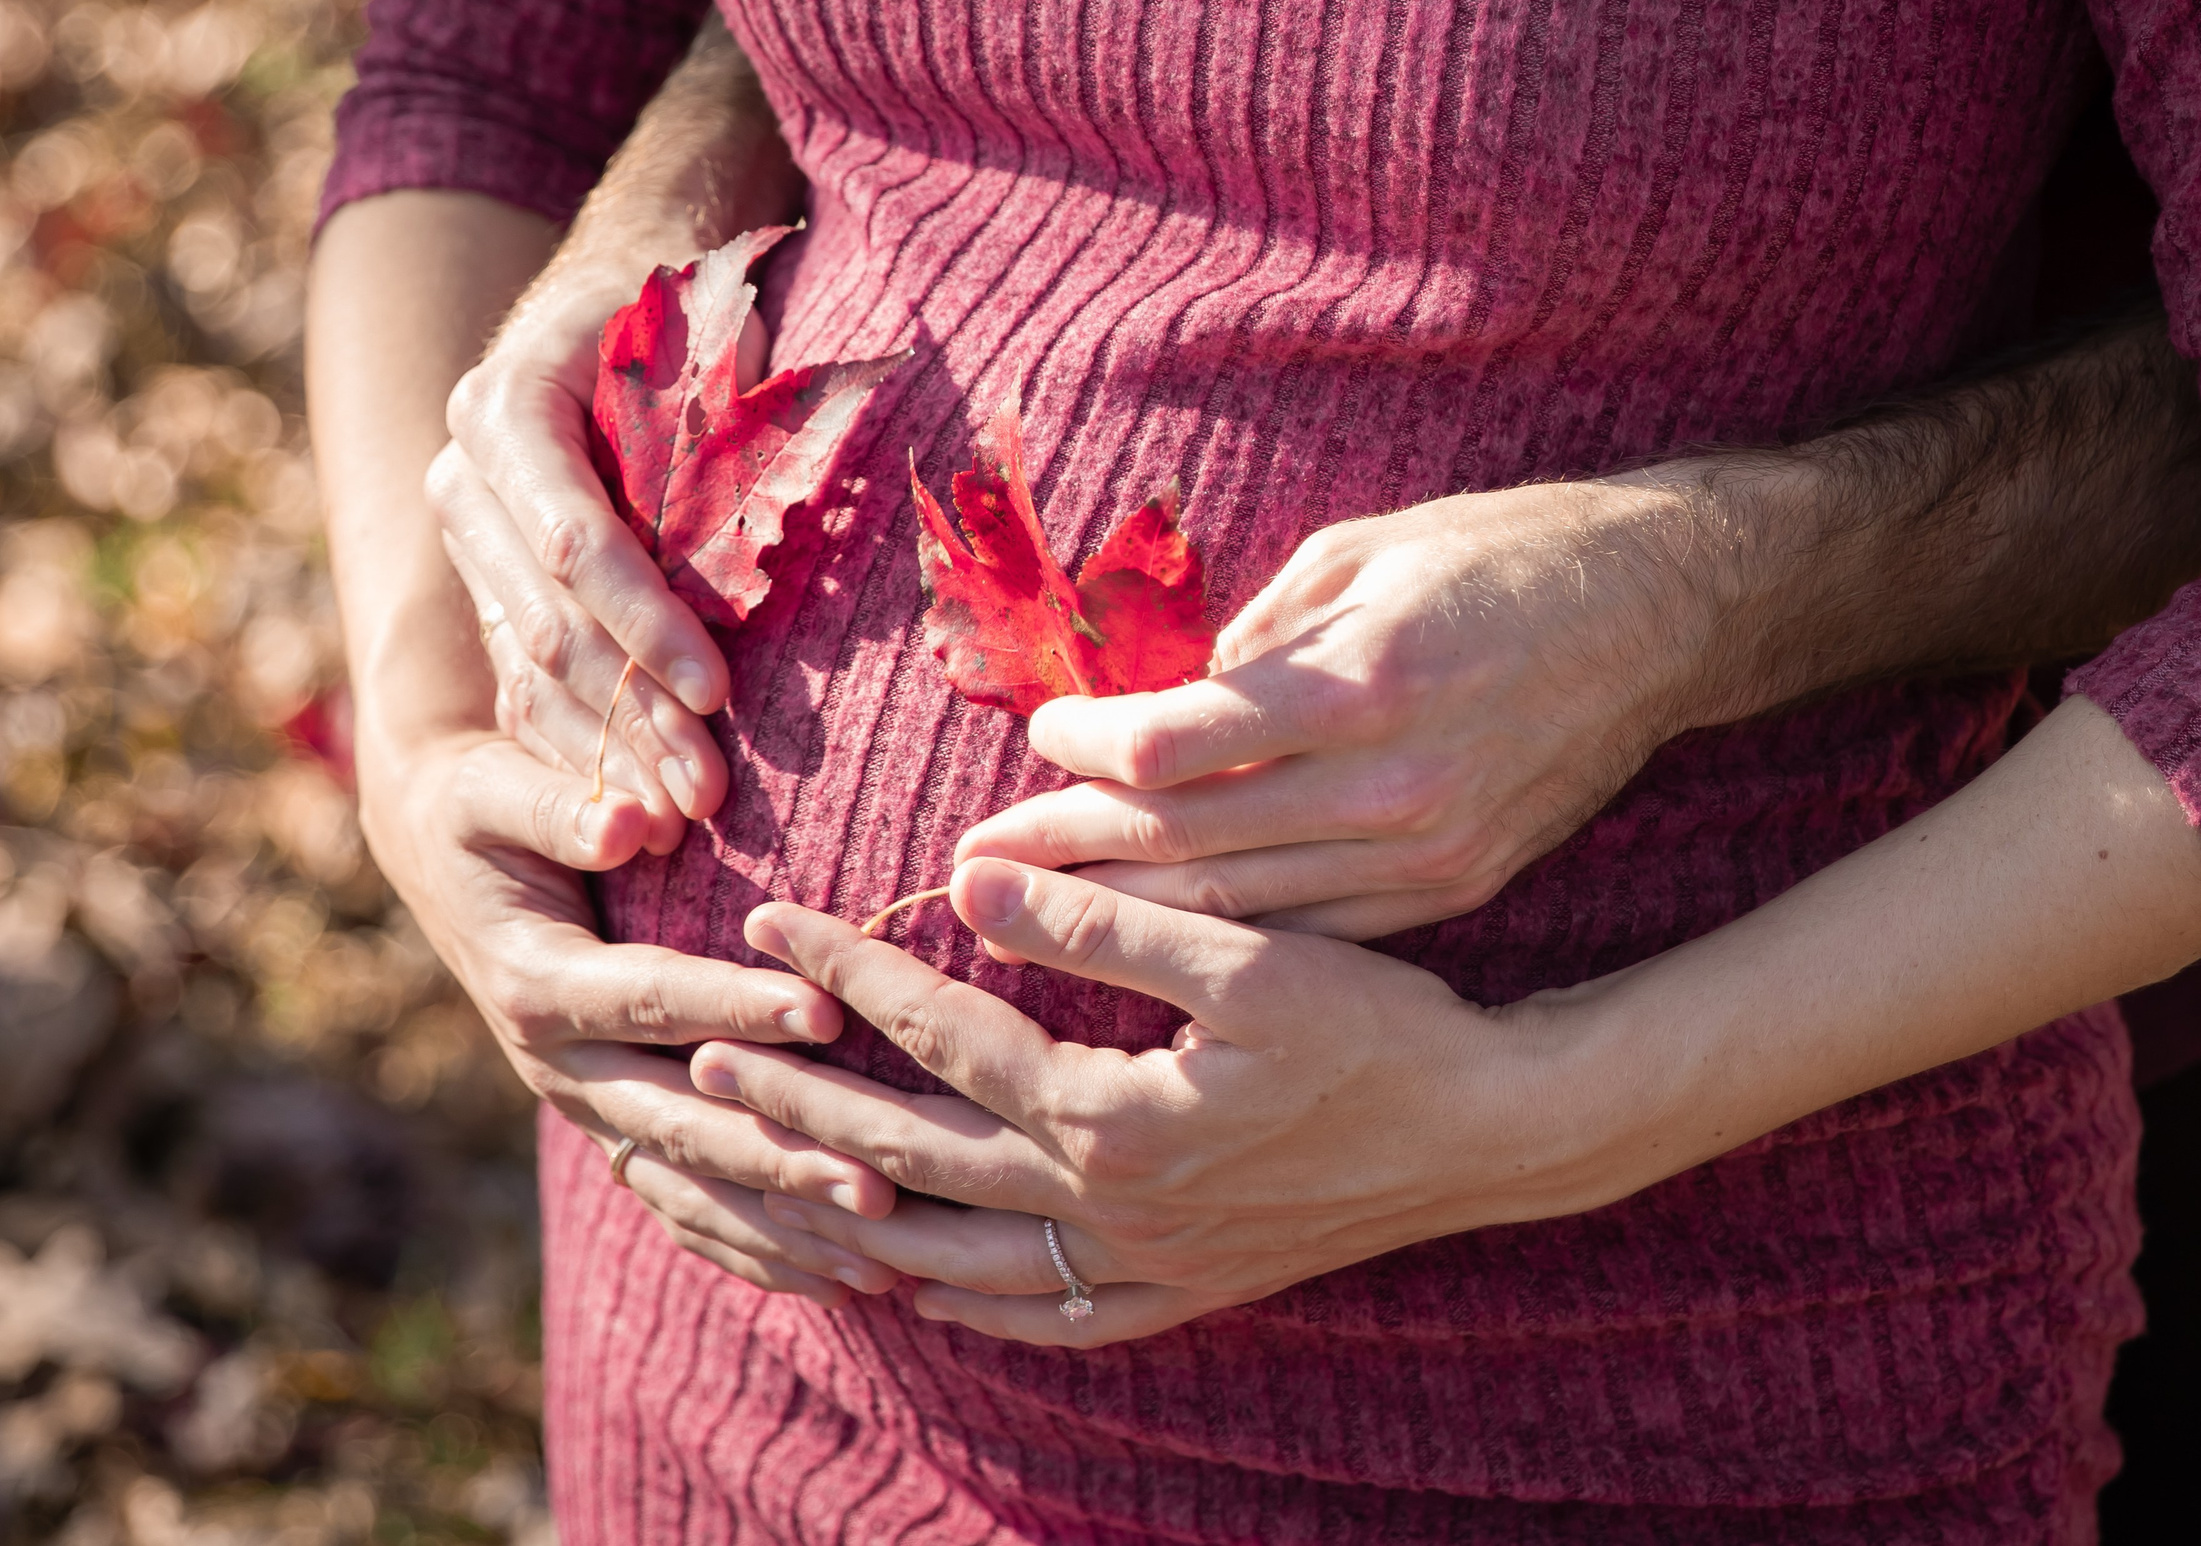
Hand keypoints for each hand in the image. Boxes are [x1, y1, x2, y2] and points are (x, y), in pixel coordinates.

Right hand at [357, 723, 903, 1302]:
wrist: (436, 855)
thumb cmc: (480, 809)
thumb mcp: (494, 793)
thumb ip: (559, 809)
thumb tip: (627, 822)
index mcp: (538, 985)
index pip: (653, 1000)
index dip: (737, 1007)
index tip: (827, 1008)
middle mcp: (559, 1068)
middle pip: (682, 1123)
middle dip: (782, 1155)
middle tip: (881, 1178)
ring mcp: (588, 1110)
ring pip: (692, 1184)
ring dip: (784, 1224)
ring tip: (883, 1255)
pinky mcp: (613, 1130)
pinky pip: (686, 1207)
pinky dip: (758, 1248)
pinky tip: (839, 1279)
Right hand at [425, 294, 768, 844]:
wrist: (614, 302)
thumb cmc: (689, 324)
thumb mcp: (707, 355)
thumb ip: (716, 435)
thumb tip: (763, 526)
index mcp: (506, 407)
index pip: (576, 541)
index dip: (647, 623)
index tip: (719, 690)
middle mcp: (465, 478)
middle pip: (548, 622)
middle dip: (633, 712)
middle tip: (708, 790)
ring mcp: (468, 540)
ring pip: (529, 669)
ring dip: (609, 752)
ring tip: (682, 818)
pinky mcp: (487, 591)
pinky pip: (523, 686)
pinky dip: (583, 748)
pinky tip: (634, 810)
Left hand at [691, 856, 1624, 1346]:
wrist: (1493, 1134)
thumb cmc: (1383, 1029)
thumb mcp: (1251, 955)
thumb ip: (1104, 921)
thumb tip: (970, 881)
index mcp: (1116, 1119)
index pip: (942, 1041)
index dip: (849, 974)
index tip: (770, 917)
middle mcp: (1110, 1212)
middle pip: (912, 1167)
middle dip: (798, 1106)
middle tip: (704, 1054)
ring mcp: (1143, 1266)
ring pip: (952, 1265)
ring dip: (847, 1217)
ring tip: (764, 1176)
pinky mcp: (1182, 1290)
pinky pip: (1040, 1322)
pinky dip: (961, 1306)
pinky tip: (919, 1288)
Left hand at [956, 476, 1749, 939]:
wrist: (1661, 616)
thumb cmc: (1502, 556)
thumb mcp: (1361, 552)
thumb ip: (1252, 641)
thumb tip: (1157, 708)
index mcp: (1362, 680)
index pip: (1174, 741)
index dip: (1085, 744)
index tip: (1038, 734)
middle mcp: (1394, 783)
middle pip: (1188, 838)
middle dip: (1066, 851)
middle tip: (965, 866)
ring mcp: (1430, 852)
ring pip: (1242, 906)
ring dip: (1124, 911)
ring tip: (1029, 910)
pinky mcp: (1456, 888)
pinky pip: (1313, 930)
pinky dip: (1224, 936)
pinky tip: (1154, 937)